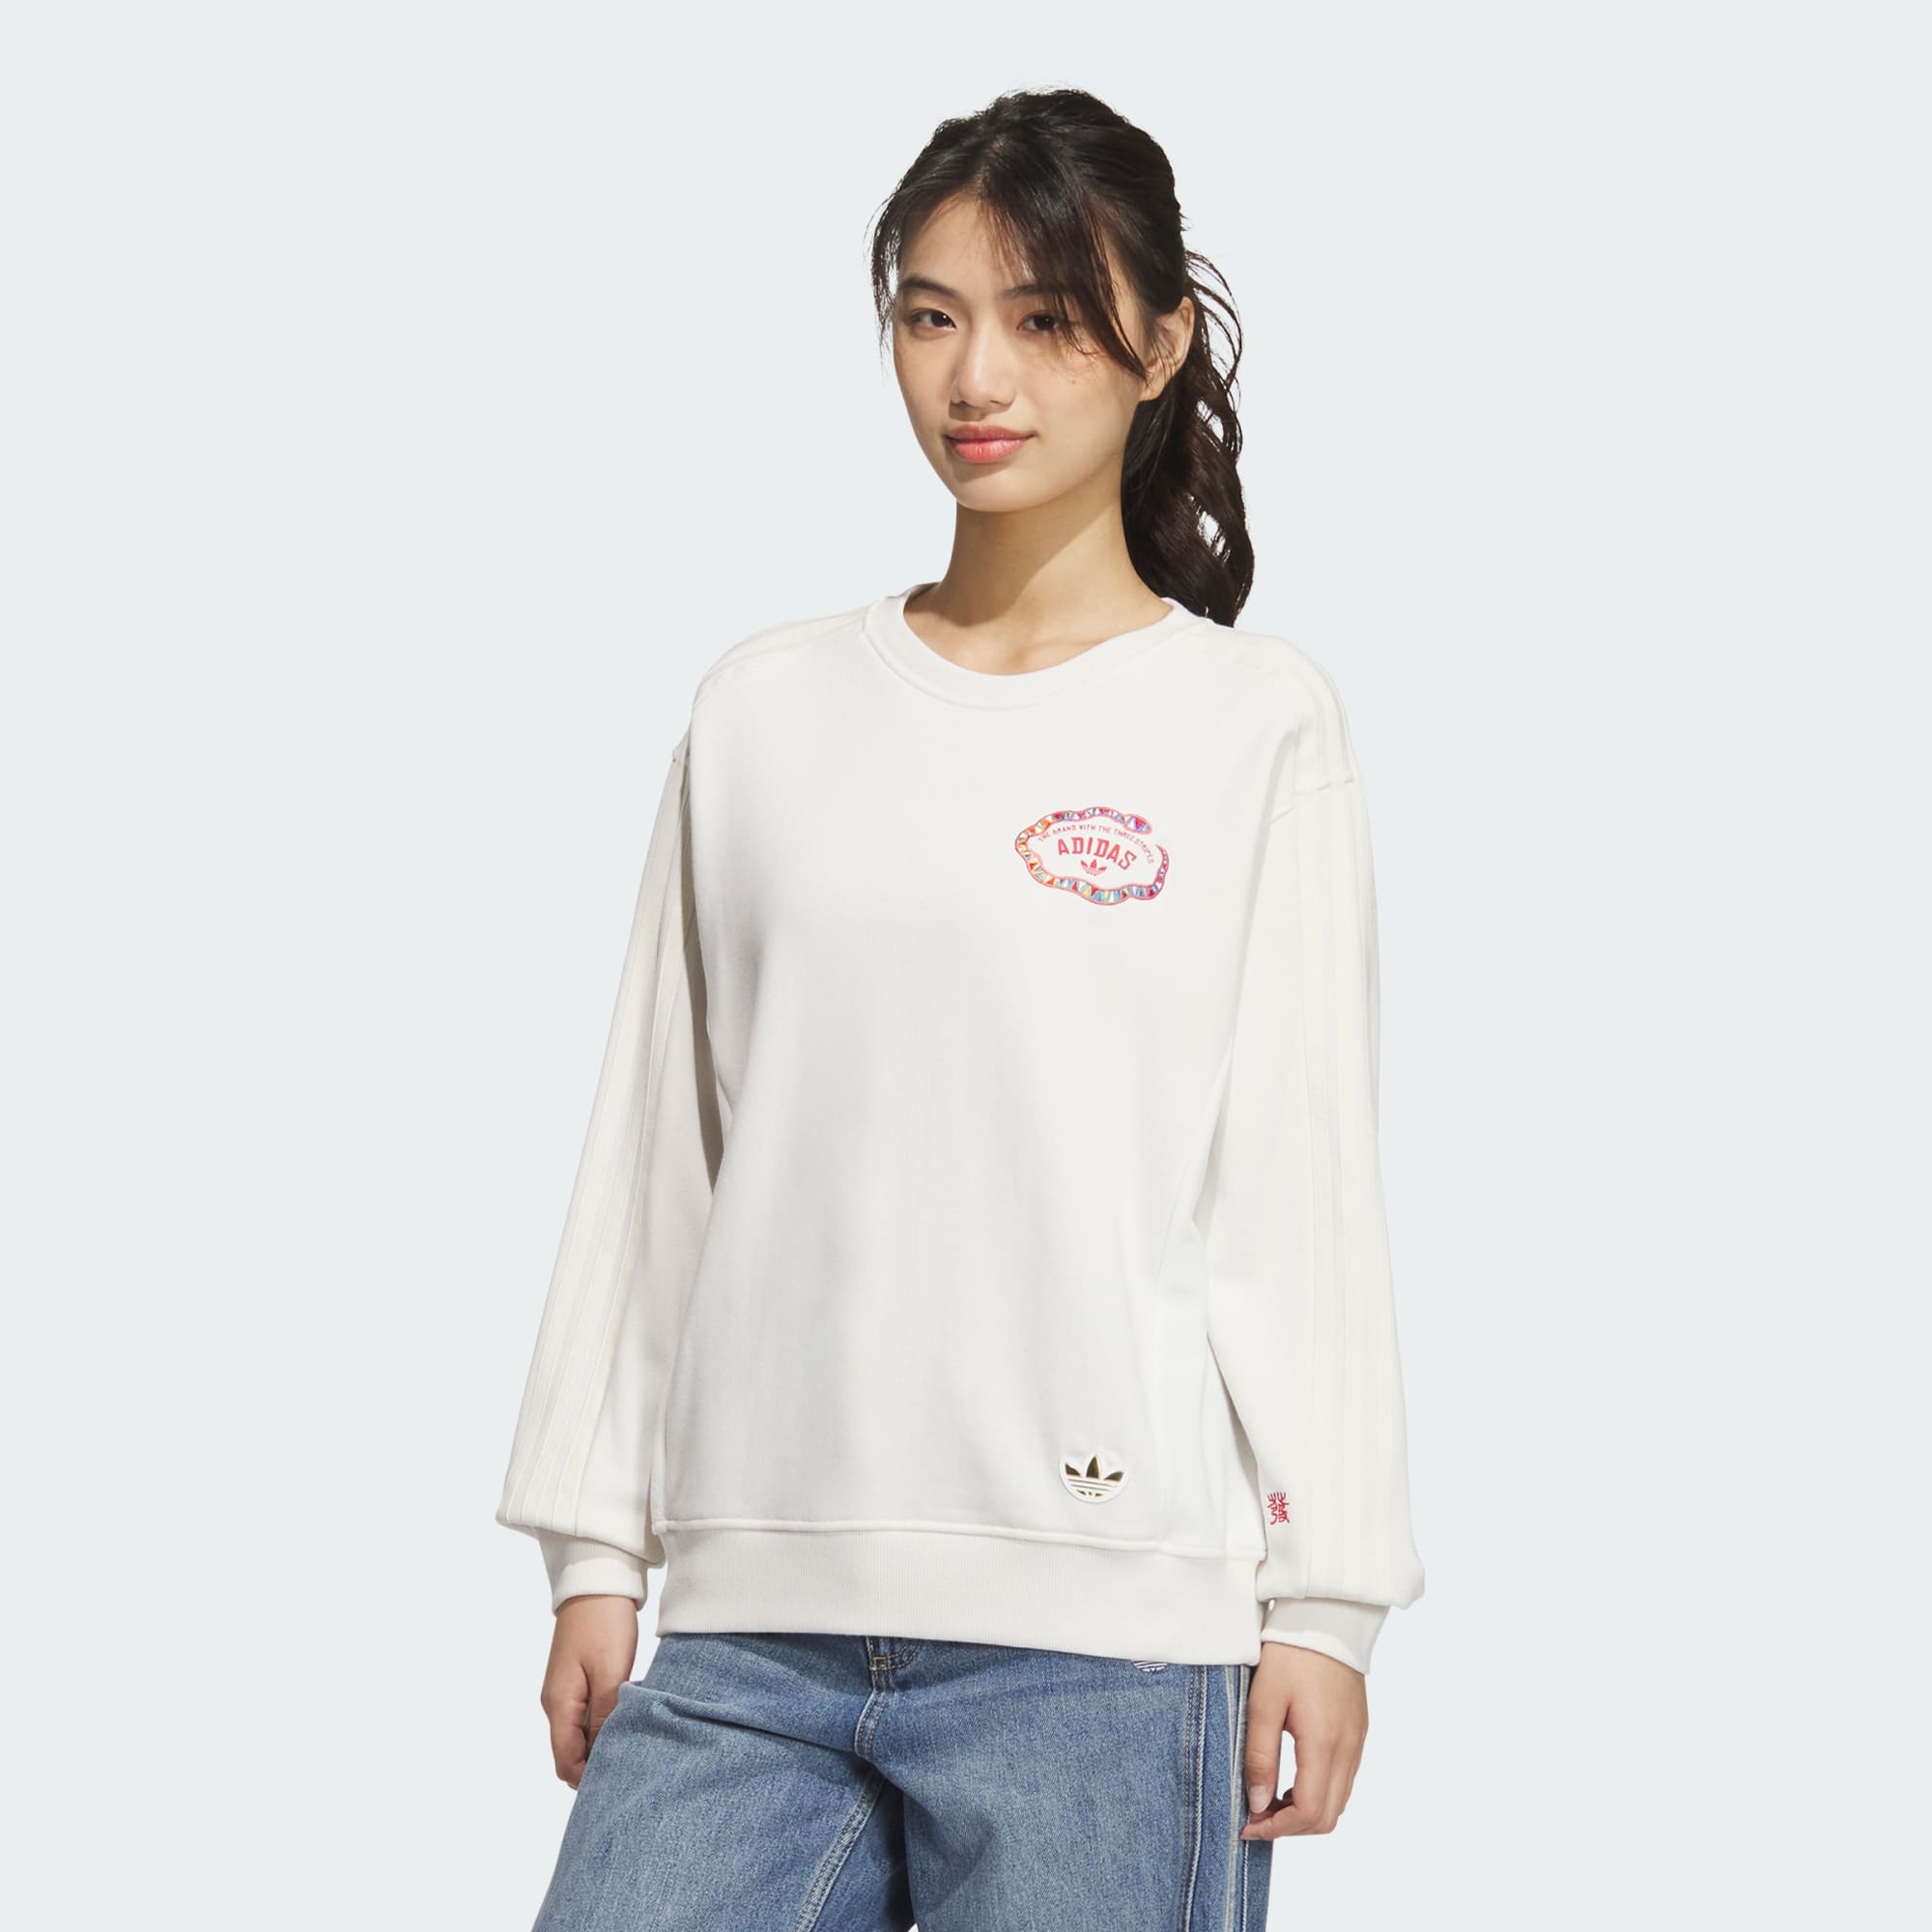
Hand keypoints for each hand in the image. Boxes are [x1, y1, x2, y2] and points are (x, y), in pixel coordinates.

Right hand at [541, 1595, 639, 1787]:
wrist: (597, 1580)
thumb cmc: (604, 1623)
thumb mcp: (610, 1673)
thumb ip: (604, 1718)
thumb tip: (602, 1758)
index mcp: (559, 1705)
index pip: (566, 1762)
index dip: (590, 1778)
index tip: (622, 1777)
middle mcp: (556, 1703)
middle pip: (570, 1754)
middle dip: (596, 1765)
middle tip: (632, 1762)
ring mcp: (565, 1692)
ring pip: (579, 1736)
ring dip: (601, 1744)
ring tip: (634, 1742)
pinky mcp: (577, 1680)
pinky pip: (585, 1717)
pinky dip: (602, 1725)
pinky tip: (626, 1720)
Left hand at [1239, 1640, 1368, 1838]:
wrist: (1326, 1617)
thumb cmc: (1290, 1654)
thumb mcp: (1263, 1702)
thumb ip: (1260, 1755)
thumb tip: (1258, 1803)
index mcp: (1325, 1743)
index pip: (1309, 1812)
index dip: (1277, 1828)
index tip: (1247, 1825)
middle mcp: (1348, 1749)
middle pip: (1327, 1817)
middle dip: (1291, 1827)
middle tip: (1256, 1817)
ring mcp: (1357, 1741)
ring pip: (1338, 1801)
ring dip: (1306, 1811)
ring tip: (1269, 1798)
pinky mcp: (1358, 1731)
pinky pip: (1343, 1779)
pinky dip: (1319, 1792)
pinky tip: (1291, 1778)